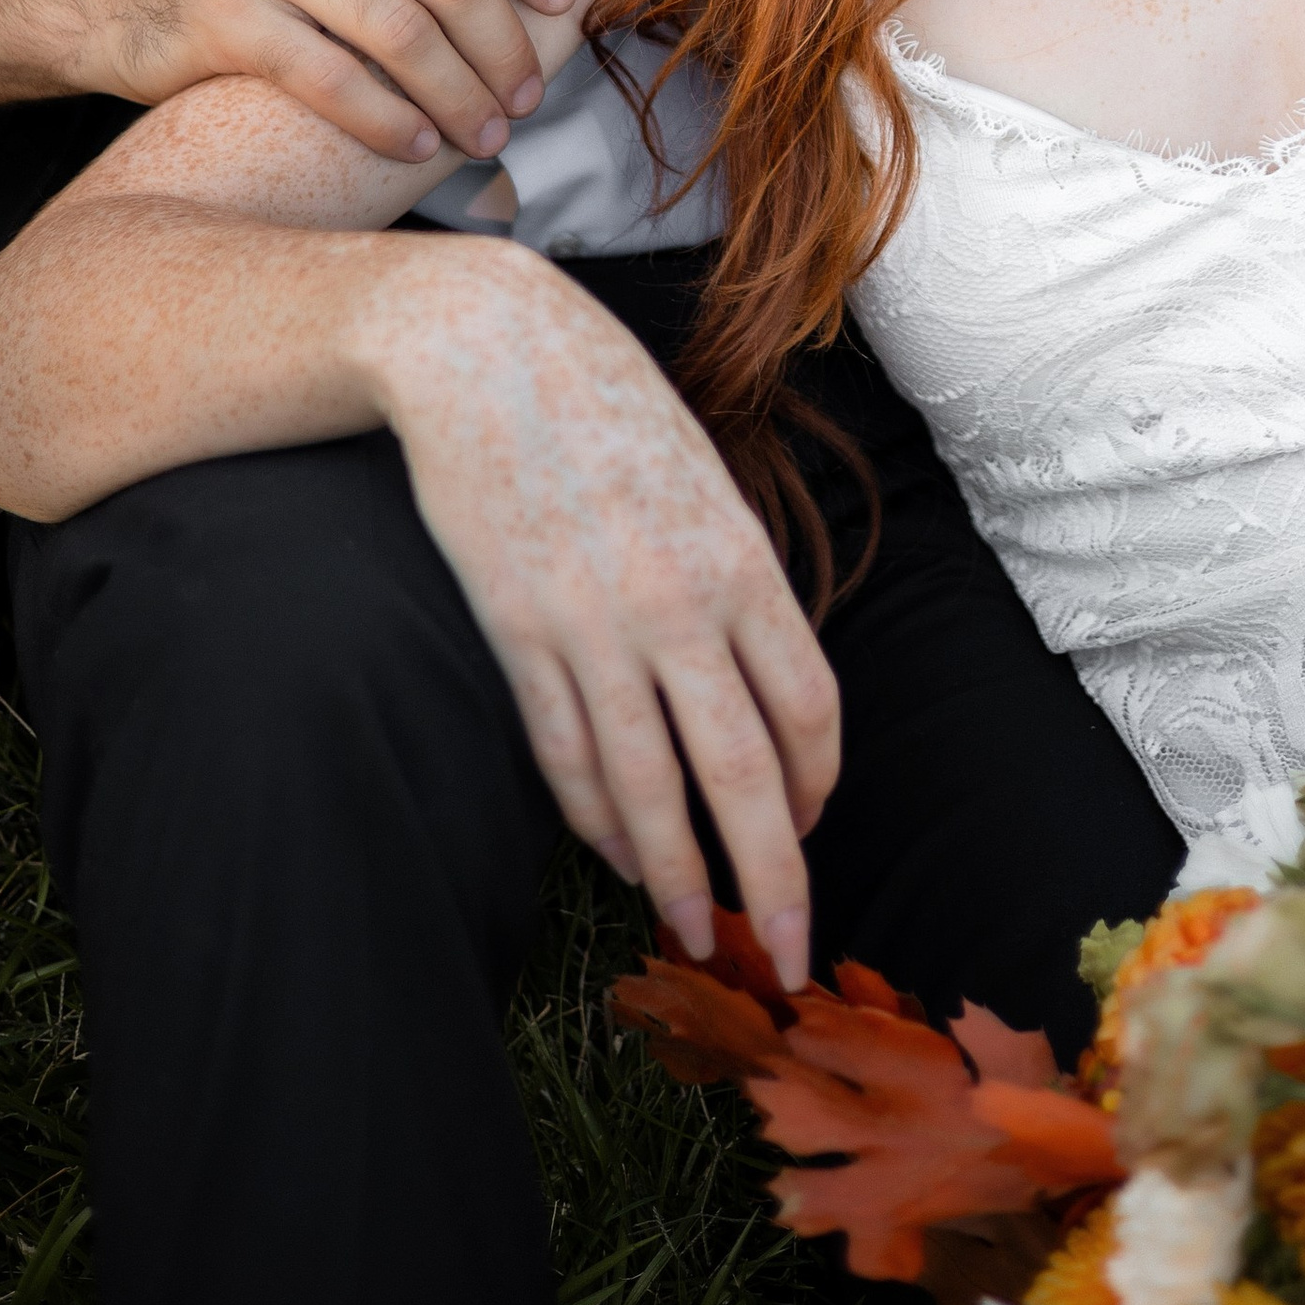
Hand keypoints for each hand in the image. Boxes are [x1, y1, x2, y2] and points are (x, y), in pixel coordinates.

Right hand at [364, 242, 838, 984]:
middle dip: (772, 881)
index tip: (812, 829)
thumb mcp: (702, 475)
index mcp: (741, 558)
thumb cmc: (606, 400)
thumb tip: (758, 677)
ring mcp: (594, 625)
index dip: (816, 788)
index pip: (808, 709)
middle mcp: (679, 603)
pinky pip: (566, 755)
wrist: (487, 347)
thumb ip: (733, 576)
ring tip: (693, 933)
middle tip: (786, 958)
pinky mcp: (519, 634)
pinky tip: (614, 856)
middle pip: (743, 775)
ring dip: (677, 875)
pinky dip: (594, 820)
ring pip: (648, 788)